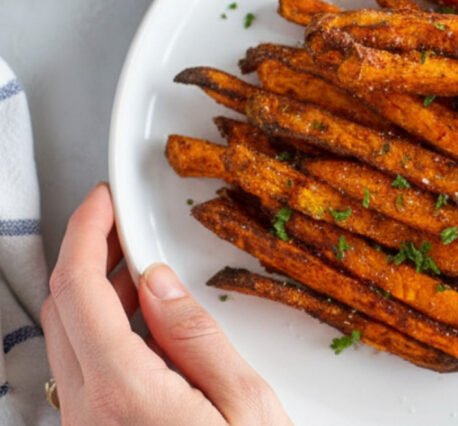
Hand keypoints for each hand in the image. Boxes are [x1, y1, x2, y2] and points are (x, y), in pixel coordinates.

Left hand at [40, 183, 292, 424]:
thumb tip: (161, 283)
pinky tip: (144, 321)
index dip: (86, 233)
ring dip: (96, 294)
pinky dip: (103, 329)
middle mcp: (88, 413)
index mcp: (124, 394)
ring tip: (141, 268)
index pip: (80, 292)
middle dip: (88, 255)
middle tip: (122, 225)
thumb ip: (197, 338)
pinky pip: (81, 369)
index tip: (103, 201)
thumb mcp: (245, 401)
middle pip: (63, 311)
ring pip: (67, 339)